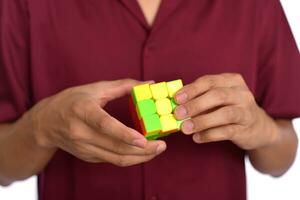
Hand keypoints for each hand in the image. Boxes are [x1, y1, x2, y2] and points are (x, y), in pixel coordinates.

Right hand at [29, 79, 165, 166]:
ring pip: (116, 159)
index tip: (143, 140)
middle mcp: (81, 132)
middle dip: (142, 150)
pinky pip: (112, 160)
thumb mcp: (95, 88)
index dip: (124, 134)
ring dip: (140, 157)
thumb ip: (124, 86)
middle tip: (161, 145)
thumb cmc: (72, 101)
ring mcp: (83, 148)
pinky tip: (142, 151)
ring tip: (157, 150)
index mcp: (83, 111)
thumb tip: (149, 83)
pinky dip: (130, 157)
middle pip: (115, 148)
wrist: (46, 123)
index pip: (104, 125)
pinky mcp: (87, 156)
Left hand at [174, 73, 279, 149]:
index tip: (176, 99)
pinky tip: (197, 138)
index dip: (192, 89)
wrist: (258, 128)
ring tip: (185, 128)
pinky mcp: (246, 129)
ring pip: (225, 114)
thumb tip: (176, 104)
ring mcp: (246, 111)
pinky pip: (227, 132)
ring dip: (202, 121)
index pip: (209, 81)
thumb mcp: (219, 98)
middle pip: (217, 96)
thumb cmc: (231, 108)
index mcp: (232, 81)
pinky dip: (210, 135)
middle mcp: (242, 94)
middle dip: (195, 105)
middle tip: (178, 114)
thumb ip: (200, 98)